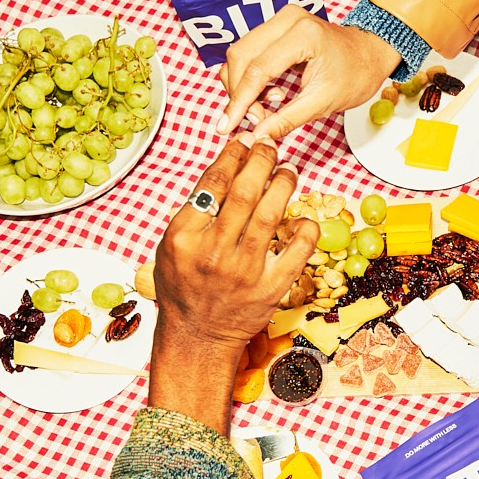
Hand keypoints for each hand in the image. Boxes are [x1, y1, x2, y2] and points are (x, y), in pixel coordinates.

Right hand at [147, 136, 317, 431]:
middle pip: (244, 190)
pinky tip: (305, 215)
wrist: (198, 337)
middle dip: (261, 159)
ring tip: (288, 169)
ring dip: (284, 183)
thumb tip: (226, 168)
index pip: (213, 182)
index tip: (244, 141)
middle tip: (270, 145)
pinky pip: (298, 250)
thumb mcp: (172, 246)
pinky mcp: (272, 287)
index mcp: (185, 236)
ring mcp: (244, 270)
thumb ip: (194, 212)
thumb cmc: (184, 287)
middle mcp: (214, 251)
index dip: (233, 154)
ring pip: (271, 213)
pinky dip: (306, 228)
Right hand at [219, 7, 404, 140]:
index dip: (239, 101)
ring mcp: (280, 19)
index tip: (226, 126)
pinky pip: (249, 52)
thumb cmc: (356, 75)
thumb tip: (258, 135)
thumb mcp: (324, 103)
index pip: (257, 69)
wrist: (370, 53)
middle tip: (256, 120)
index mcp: (303, 34)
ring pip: (240, 53)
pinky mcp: (276, 26)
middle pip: (240, 57)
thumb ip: (288, 119)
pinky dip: (250, 78)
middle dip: (240, 94)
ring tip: (267, 109)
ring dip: (244, 86)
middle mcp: (287, 19)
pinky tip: (270, 95)